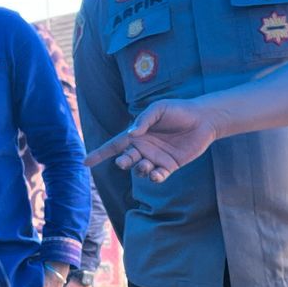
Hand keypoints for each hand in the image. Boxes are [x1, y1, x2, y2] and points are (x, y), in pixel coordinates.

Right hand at [85, 99, 217, 183]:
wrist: (203, 120)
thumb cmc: (179, 110)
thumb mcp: (159, 108)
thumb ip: (144, 120)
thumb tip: (132, 134)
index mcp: (137, 134)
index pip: (113, 145)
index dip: (99, 154)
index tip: (85, 162)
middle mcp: (144, 148)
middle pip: (125, 160)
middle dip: (123, 163)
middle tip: (125, 161)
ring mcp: (156, 158)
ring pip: (140, 170)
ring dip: (140, 170)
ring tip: (146, 165)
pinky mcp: (169, 166)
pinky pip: (157, 177)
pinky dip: (155, 177)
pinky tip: (157, 174)